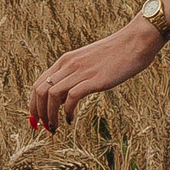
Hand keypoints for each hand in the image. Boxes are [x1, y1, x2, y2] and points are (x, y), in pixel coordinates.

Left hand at [29, 21, 162, 127]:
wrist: (136, 42)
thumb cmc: (116, 54)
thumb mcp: (88, 63)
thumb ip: (73, 77)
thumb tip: (61, 99)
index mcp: (66, 60)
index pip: (38, 84)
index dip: (33, 104)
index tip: (37, 119)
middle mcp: (69, 65)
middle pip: (40, 90)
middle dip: (38, 112)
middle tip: (44, 127)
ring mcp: (81, 71)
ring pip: (51, 95)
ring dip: (50, 115)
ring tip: (55, 127)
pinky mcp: (94, 79)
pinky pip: (71, 98)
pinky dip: (67, 112)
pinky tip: (71, 120)